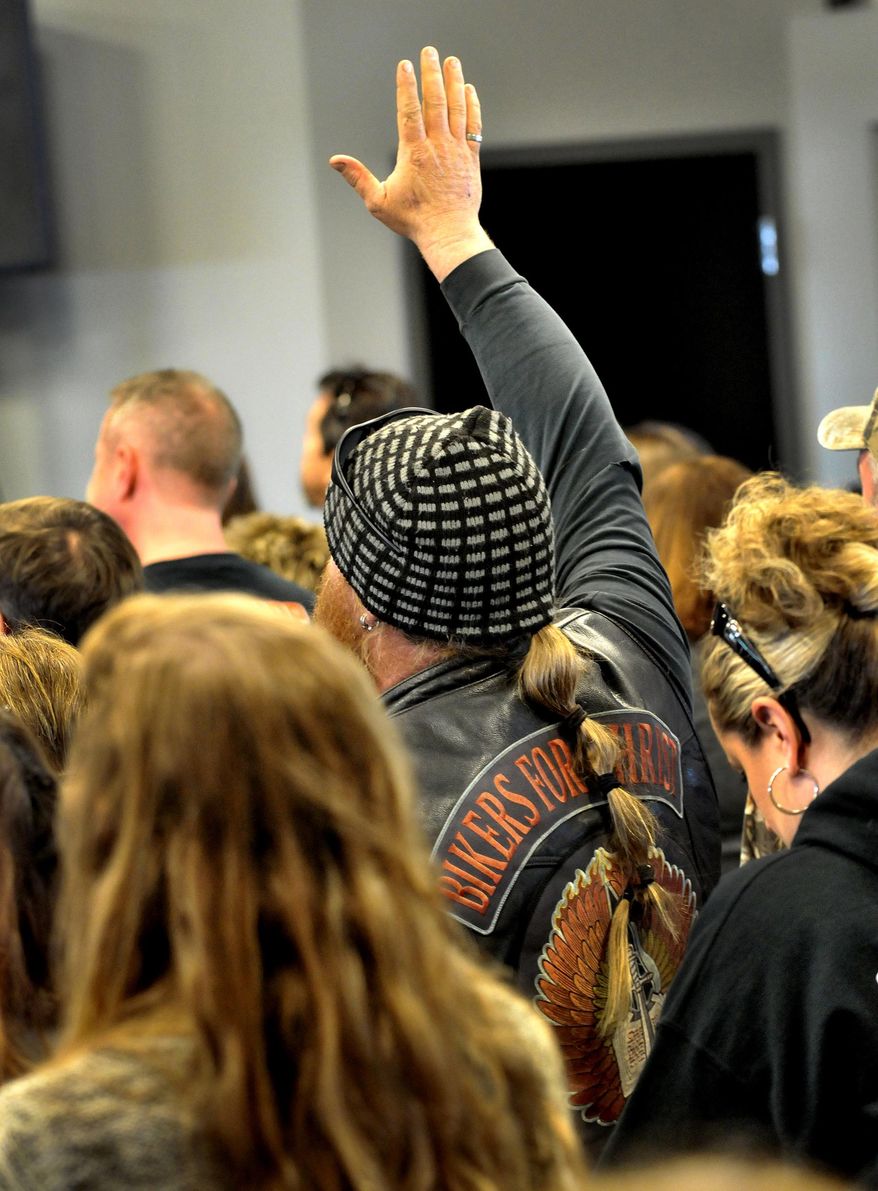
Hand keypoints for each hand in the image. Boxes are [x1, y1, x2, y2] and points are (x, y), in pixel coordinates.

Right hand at [330, 47, 493, 280]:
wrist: (449, 233)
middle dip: (431, 73)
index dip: (406, 86)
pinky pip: (473, 125)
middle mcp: (437, 146)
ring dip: (454, 82)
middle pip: (435, 101)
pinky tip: (468, 90)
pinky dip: (471, 105)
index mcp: (413, 152)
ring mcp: (456, 150)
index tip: (405, 65)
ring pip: (456, 108)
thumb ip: (357, 177)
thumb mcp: (378, 201)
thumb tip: (335, 160)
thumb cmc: (413, 220)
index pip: (409, 110)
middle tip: (429, 52)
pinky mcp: (471, 158)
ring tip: (452, 61)